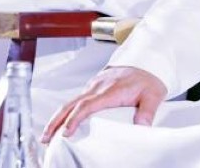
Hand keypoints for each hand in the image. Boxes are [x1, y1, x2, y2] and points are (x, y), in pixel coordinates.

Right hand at [42, 67, 164, 142]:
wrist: (146, 62)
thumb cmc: (148, 79)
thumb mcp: (154, 95)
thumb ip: (148, 111)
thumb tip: (142, 126)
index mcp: (111, 90)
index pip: (88, 105)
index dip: (75, 118)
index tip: (66, 132)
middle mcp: (98, 87)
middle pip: (71, 104)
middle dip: (55, 121)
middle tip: (46, 138)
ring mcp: (93, 86)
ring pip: (70, 102)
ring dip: (57, 117)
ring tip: (48, 135)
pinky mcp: (92, 87)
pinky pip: (75, 99)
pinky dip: (65, 111)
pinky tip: (60, 123)